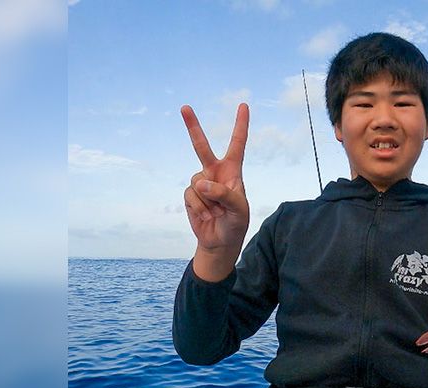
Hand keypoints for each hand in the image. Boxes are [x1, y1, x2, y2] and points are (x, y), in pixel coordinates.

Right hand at [181, 104, 249, 275]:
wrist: (221, 241)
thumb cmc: (236, 223)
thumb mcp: (239, 209)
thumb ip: (224, 193)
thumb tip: (201, 183)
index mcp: (233, 171)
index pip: (238, 144)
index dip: (241, 125)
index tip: (243, 105)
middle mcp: (215, 172)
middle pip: (201, 146)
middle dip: (192, 126)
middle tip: (184, 107)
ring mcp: (201, 183)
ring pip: (197, 182)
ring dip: (208, 201)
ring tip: (217, 213)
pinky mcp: (190, 194)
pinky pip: (191, 195)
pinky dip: (200, 207)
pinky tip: (208, 216)